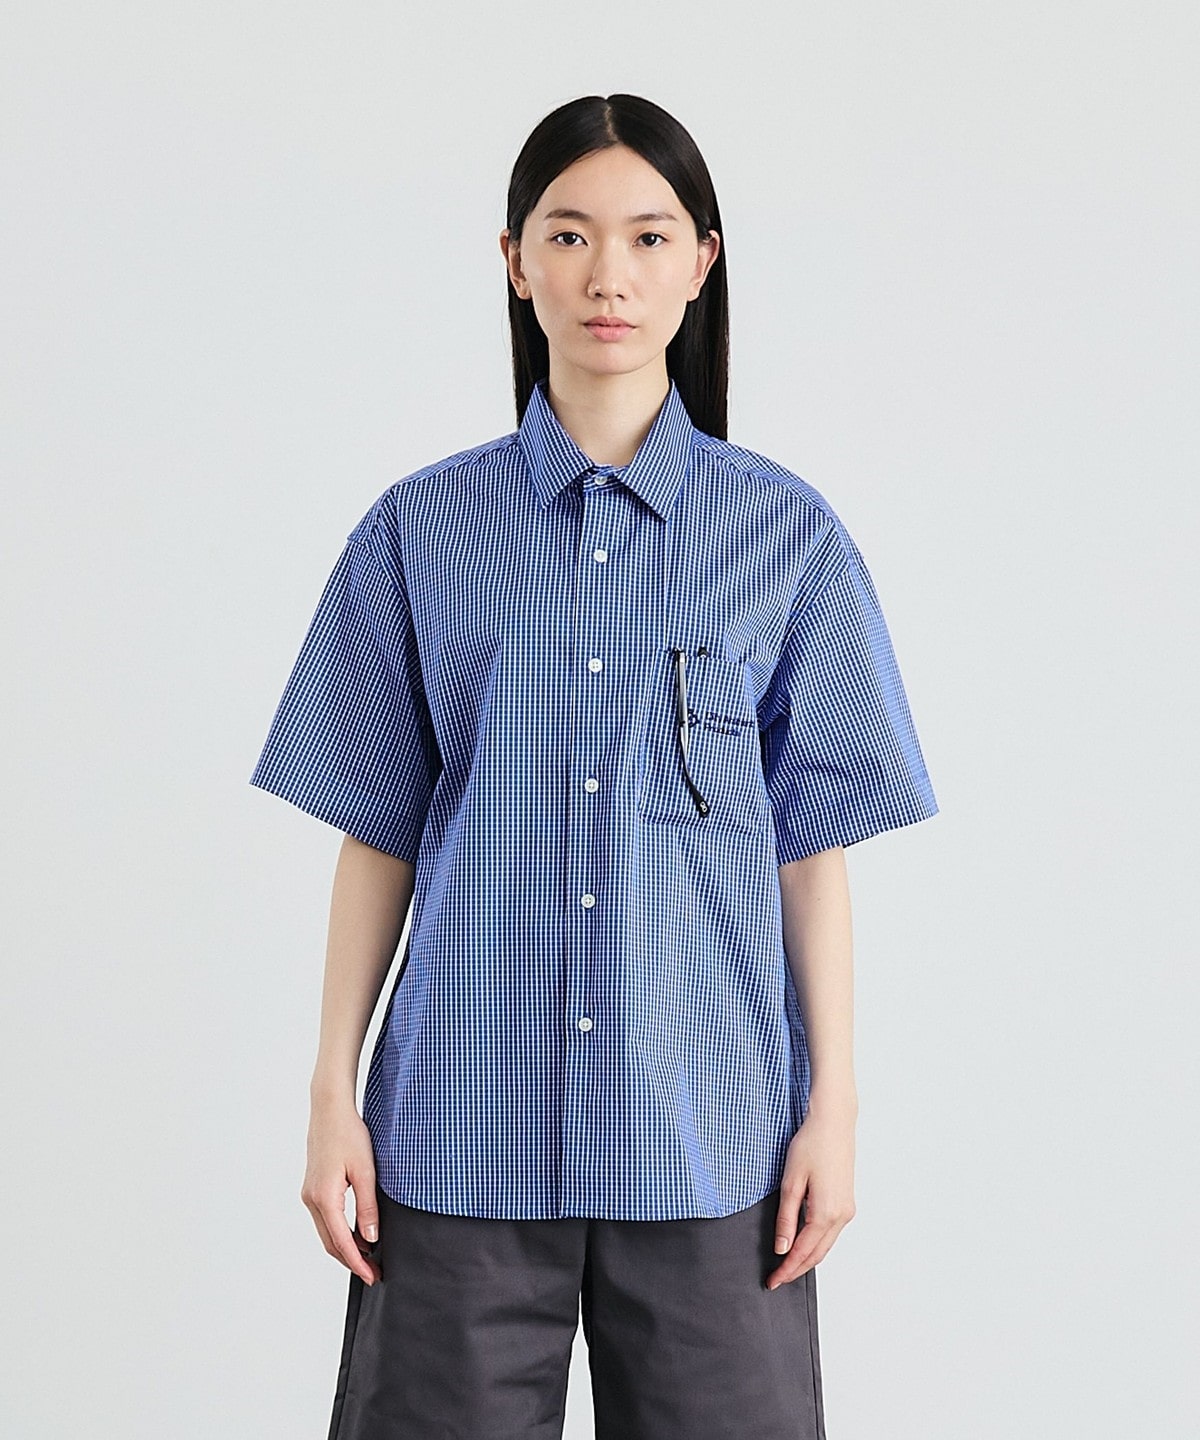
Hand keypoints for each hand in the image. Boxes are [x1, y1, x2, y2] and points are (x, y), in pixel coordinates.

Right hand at [300, 1096, 382, 1285]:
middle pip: (331, 1243)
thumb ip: (368, 1207)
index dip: (358, 1263)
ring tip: (369, 1257)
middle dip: (352, 1261)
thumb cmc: (349, 1135)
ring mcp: (309, 1195)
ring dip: (346, 1248)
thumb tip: (370, 1239)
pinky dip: (340, 1232)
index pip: (342, 1242)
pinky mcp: (312, 1189)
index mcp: (324, 1198)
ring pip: (327, 1233)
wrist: (329, 1110)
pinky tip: (356, 1234)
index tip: (372, 1277)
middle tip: (374, 1273)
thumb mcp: (365, 1171)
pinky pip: (325, 1220)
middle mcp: (311, 1200)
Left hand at [765, 1100, 855, 1289]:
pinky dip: (816, 1244)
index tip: (772, 1281)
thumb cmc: (810, 1145)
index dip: (786, 1269)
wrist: (834, 1124)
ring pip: (826, 1246)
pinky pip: (831, 1233)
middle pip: (817, 1255)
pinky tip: (803, 1244)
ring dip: (807, 1259)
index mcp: (826, 1214)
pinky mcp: (847, 1203)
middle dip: (796, 1269)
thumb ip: (787, 1218)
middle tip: (776, 1279)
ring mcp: (847, 1210)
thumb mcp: (791, 1182)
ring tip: (786, 1266)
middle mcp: (841, 1216)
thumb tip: (782, 1248)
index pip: (802, 1253)